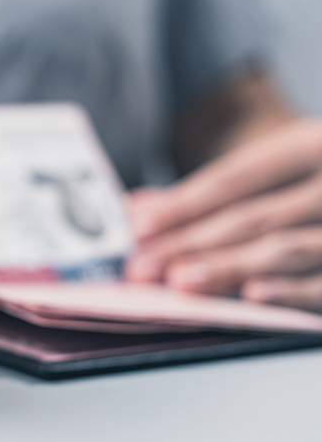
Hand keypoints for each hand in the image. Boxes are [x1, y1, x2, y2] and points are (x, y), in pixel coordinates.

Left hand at [125, 120, 321, 310]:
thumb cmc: (318, 180)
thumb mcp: (279, 168)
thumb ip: (212, 192)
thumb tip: (137, 209)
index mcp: (309, 145)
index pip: (233, 179)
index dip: (183, 204)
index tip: (137, 228)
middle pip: (252, 216)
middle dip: (190, 244)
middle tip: (143, 266)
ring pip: (286, 248)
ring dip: (228, 268)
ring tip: (181, 281)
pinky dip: (290, 291)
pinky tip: (252, 296)